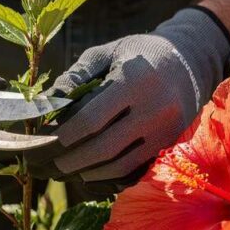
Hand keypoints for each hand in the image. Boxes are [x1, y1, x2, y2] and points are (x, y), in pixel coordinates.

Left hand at [29, 7, 229, 190]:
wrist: (188, 61)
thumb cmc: (137, 54)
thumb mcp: (105, 54)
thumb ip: (74, 77)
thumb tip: (44, 106)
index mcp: (135, 80)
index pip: (91, 119)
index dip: (63, 135)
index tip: (41, 142)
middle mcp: (155, 108)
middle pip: (104, 147)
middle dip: (69, 160)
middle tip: (44, 164)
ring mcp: (167, 131)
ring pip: (119, 165)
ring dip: (86, 172)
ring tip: (62, 171)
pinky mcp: (171, 146)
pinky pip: (135, 169)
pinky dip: (108, 175)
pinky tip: (88, 173)